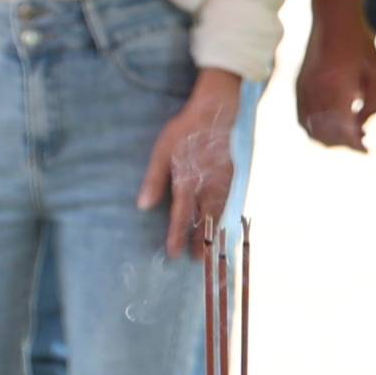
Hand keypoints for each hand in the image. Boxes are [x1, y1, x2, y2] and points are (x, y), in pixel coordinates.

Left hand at [139, 71, 241, 261]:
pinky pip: (228, 203)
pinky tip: (221, 223)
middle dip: (200, 241)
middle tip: (197, 260)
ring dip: (214, 233)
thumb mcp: (162, 152)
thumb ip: (155, 180)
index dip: (178, 236)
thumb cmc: (184, 131)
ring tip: (211, 248)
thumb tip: (144, 205)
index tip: (174, 254)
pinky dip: (224, 217)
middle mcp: (208, 187)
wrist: (215, 113)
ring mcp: (223, 183)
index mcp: (188, 182)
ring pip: (218, 214)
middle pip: (204, 221)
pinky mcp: (231, 177)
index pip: (182, 216)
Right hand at [296, 26, 375, 152]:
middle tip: (361, 142)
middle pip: (324, 135)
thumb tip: (366, 128)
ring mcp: (304, 91)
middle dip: (342, 144)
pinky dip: (315, 127)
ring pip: (310, 128)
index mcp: (338, 91)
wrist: (333, 19)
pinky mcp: (299, 87)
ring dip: (328, 137)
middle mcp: (316, 94)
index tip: (366, 150)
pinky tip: (331, 123)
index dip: (354, 145)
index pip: (343, 130)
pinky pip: (302, 116)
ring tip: (349, 133)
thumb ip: (374, 104)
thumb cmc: (360, 44)